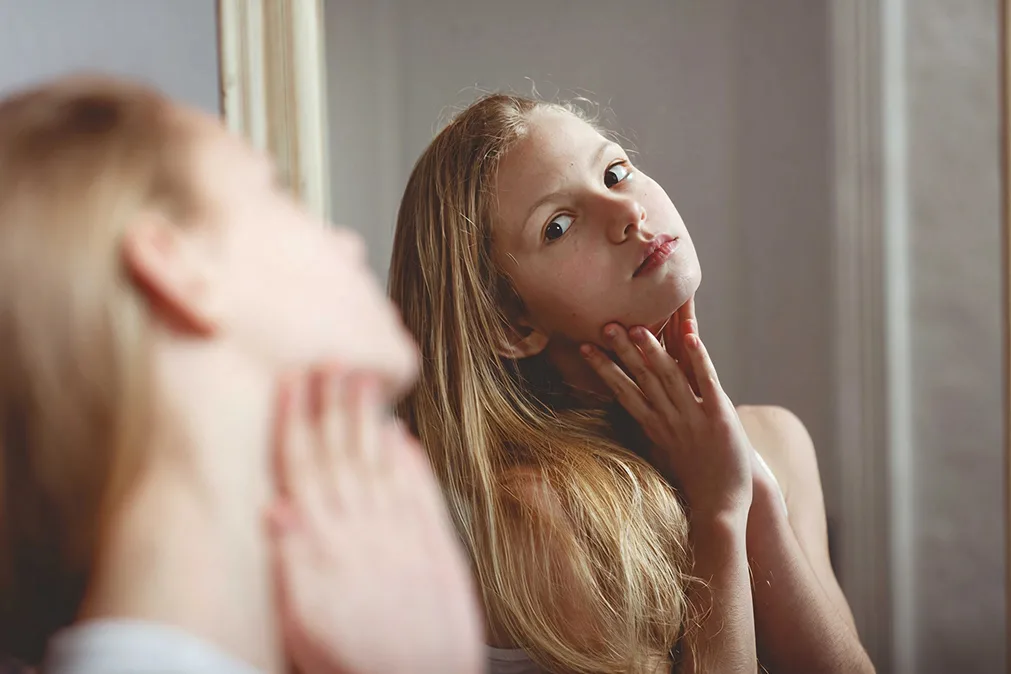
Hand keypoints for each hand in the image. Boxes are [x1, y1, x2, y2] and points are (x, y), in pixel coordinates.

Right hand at [267, 368, 482, 673]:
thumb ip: (290, 561)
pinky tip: (403, 435)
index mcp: (325, 544)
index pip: (304, 469)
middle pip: (343, 454)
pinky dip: (411, 461)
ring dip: (370, 419)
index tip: (291, 384)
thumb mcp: (302, 623)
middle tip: (331, 360)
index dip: (296, 423)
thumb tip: (274, 507)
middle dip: (333, 404)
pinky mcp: (436, 547)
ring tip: (363, 379)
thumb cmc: (353, 663)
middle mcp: (364, 529)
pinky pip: (421, 492)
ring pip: (380, 462)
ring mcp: (403, 534)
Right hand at [581, 316, 751, 519]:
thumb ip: (654, 428)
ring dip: (653, 351)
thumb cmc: (693, 482)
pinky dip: (698, 360)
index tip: (585, 347)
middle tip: (606, 326)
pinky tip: (690, 339)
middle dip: (623, 351)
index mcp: (653, 426)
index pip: (624, 391)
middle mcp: (669, 419)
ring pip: (669, 377)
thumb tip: (638, 412)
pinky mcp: (719, 418)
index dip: (604, 368)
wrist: (720, 508)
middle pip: (642, 378)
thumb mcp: (666, 452)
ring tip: (637, 328)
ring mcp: (693, 418)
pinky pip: (706, 383)